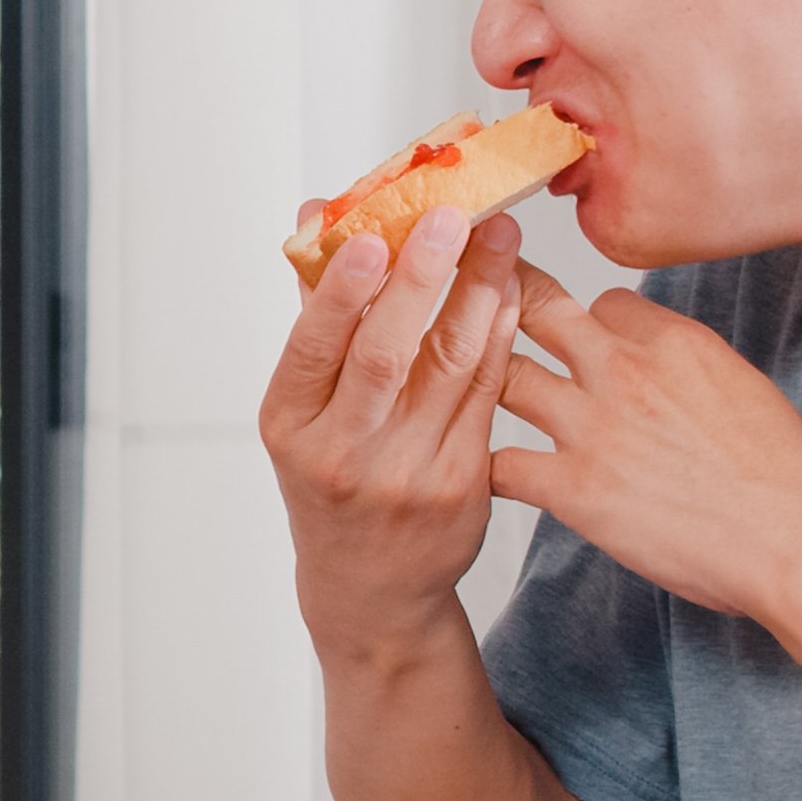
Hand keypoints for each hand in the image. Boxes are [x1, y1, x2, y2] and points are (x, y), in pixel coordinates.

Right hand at [259, 207, 526, 649]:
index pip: (313, 349)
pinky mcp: (462, 485)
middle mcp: (344, 454)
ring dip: (479, 293)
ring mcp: (407, 473)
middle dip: (422, 279)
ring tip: (500, 236)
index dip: (340, 292)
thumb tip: (317, 217)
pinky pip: (487, 396)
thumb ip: (316, 315)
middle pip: (385, 356)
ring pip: (450, 369)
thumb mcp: (302, 411)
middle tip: (453, 216)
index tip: (369, 235)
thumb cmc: (329, 479)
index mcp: (291, 427)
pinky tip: (511, 292)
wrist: (370, 584)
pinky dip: (499, 337)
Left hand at [489, 261, 801, 653]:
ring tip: (461, 392)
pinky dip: (486, 470)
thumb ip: (688, 363)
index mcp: (672, 340)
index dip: (585, 322)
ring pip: (503, 377)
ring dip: (482, 386)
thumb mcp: (741, 385)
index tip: (576, 340)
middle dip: (500, 300)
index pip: (602, 302)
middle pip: (536, 308)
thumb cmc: (783, 477)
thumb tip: (662, 359)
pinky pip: (500, 465)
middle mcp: (625, 370)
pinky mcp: (574, 489)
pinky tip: (481, 476)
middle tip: (470, 302)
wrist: (797, 542)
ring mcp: (593, 427)